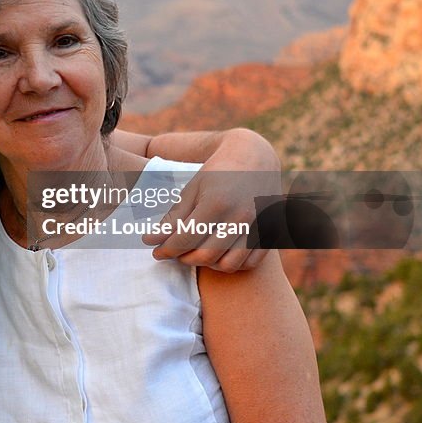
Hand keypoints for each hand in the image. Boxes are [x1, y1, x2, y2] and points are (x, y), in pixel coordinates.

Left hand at [143, 128, 280, 271]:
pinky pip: (250, 263)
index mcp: (216, 203)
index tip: (155, 251)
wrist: (254, 157)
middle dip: (183, 258)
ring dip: (207, 265)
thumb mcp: (192, 189)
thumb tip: (151, 240)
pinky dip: (232, 264)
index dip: (166, 249)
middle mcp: (240, 217)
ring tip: (194, 253)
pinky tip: (218, 254)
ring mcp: (258, 226)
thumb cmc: (217, 172)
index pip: (185, 239)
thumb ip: (173, 218)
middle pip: (206, 255)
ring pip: (228, 264)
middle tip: (174, 252)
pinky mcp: (271, 232)